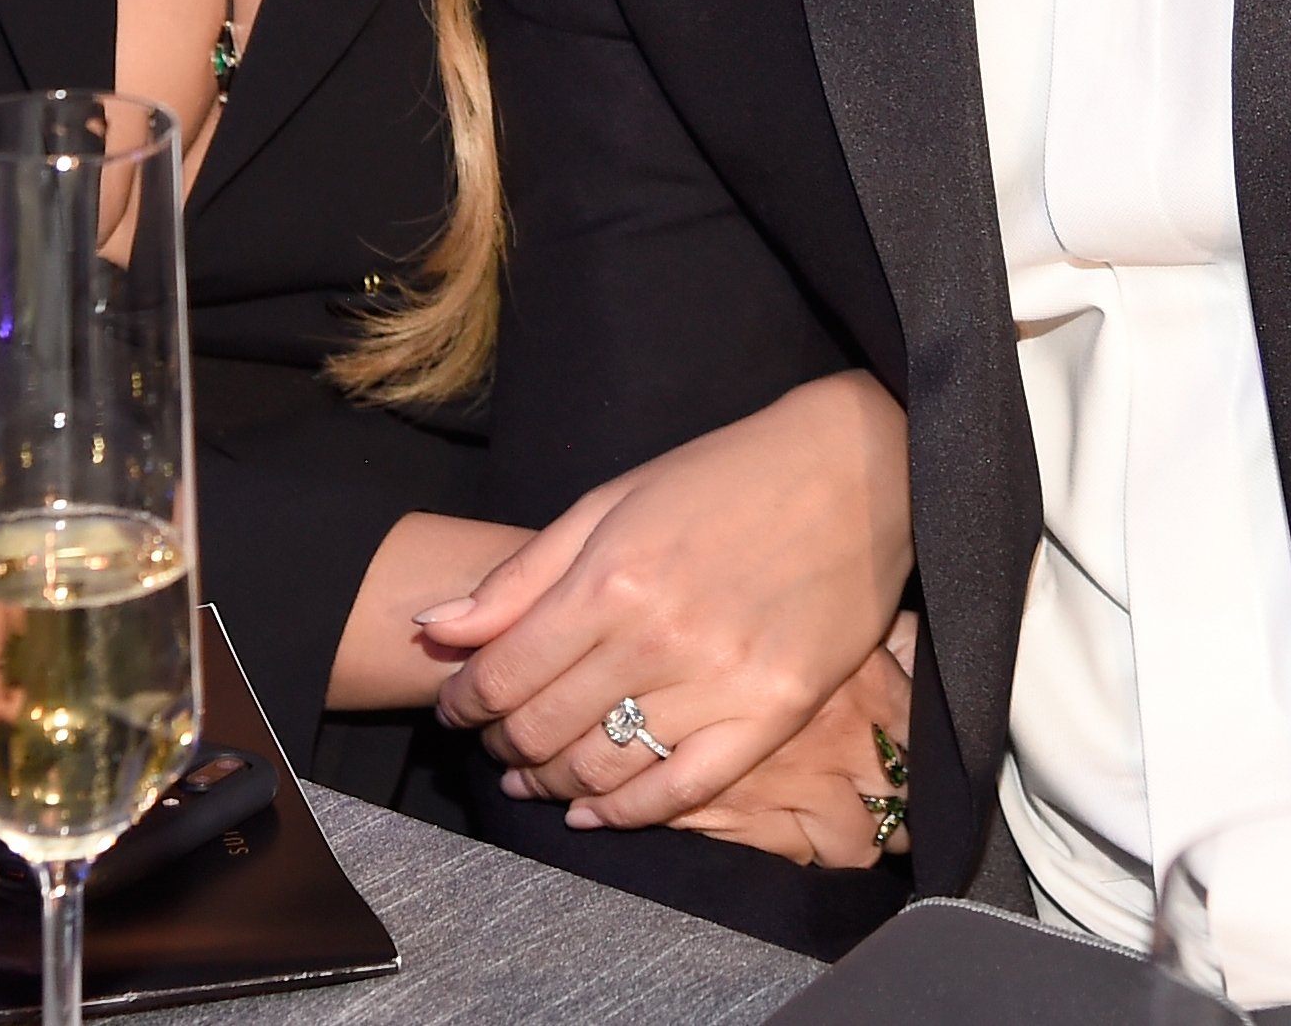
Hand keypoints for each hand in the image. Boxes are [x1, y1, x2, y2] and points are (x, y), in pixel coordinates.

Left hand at [423, 369, 908, 829]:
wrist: (852, 476)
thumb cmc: (722, 479)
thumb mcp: (609, 503)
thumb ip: (521, 576)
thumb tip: (437, 631)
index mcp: (610, 579)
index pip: (505, 674)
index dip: (465, 702)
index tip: (457, 707)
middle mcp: (658, 639)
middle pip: (544, 728)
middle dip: (502, 744)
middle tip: (494, 742)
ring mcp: (720, 683)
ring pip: (604, 767)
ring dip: (551, 782)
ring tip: (533, 776)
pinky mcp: (773, 715)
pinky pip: (683, 788)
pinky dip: (626, 814)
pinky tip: (592, 810)